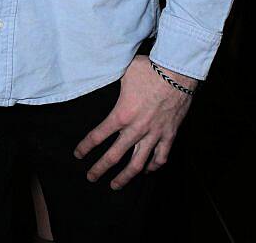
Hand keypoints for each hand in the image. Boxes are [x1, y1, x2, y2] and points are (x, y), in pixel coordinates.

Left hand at [73, 56, 194, 189]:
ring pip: (138, 164)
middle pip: (114, 156)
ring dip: (125, 177)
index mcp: (122, 114)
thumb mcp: (123, 71)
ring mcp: (154, 134)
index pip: (98, 136)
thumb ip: (110, 78)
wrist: (177, 72)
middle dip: (100, 169)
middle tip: (91, 177)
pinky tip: (147, 171)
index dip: (86, 147)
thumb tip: (98, 73)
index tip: (78, 154)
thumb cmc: (148, 69)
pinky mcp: (169, 134)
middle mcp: (136, 129)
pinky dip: (153, 166)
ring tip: (116, 185)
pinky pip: (161, 157)